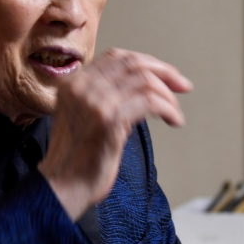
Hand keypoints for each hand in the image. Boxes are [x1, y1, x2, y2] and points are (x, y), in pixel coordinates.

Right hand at [37, 48, 191, 220]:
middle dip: (164, 73)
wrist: (61, 187)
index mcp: (72, 82)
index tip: (167, 75)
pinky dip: (168, 109)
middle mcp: (81, 86)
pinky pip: (150, 102)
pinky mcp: (108, 119)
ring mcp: (94, 101)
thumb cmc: (76, 159)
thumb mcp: (83, 116)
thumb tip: (142, 86)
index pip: (116, 57)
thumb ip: (102, 97)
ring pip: (144, 81)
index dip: (146, 62)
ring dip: (167, 96)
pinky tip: (173, 120)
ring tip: (174, 112)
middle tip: (182, 86)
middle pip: (133, 63)